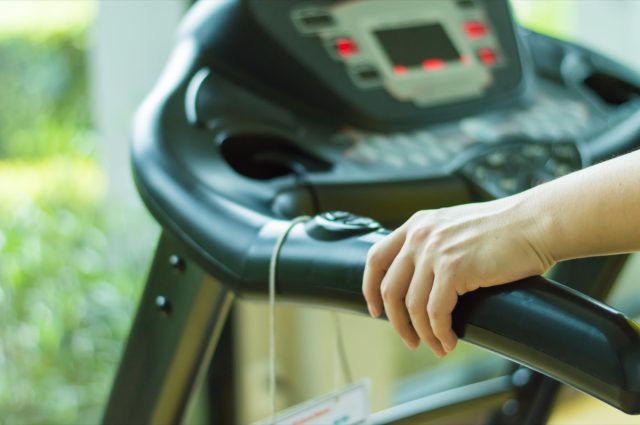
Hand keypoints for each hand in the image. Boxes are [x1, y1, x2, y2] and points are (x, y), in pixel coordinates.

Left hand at [362, 194, 554, 356]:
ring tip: (437, 346)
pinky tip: (449, 341)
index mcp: (416, 224)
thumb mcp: (455, 227)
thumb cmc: (505, 229)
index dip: (370, 288)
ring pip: (412, 306)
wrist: (536, 222)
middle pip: (389, 288)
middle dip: (396, 321)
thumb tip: (422, 279)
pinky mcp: (453, 269)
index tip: (375, 310)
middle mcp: (419, 236)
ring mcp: (434, 252)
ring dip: (422, 333)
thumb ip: (434, 244)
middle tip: (409, 339)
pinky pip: (436, 313)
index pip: (376, 257)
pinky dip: (440, 333)